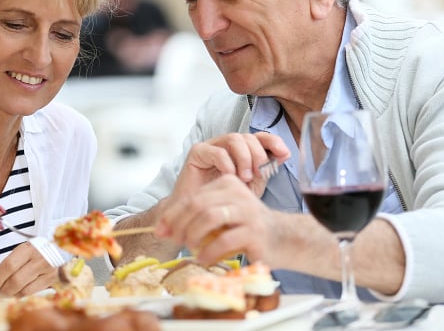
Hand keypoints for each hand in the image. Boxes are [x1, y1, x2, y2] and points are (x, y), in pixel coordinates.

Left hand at [0, 242, 57, 295]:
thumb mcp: (20, 252)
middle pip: (15, 280)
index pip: (8, 265)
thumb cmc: (37, 250)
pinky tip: (13, 293)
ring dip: (8, 294)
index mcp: (29, 248)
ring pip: (23, 290)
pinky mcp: (51, 281)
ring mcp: (47, 272)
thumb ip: (2, 266)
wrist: (61, 249)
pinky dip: (19, 295)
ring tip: (0, 292)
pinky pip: (31, 294)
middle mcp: (39, 260)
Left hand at [156, 174, 293, 267]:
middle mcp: (237, 193)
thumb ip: (198, 216)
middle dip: (179, 224)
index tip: (159, 230)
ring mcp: (248, 211)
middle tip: (173, 240)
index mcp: (227, 184)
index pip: (192, 197)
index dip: (172, 214)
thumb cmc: (247, 228)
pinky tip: (203, 259)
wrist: (284, 239)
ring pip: (210, 217)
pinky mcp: (255, 232)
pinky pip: (225, 240)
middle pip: (198, 205)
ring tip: (189, 248)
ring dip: (193, 235)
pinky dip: (209, 251)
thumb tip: (164, 229)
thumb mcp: (222, 215)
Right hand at [171, 132, 289, 201]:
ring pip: (234, 139)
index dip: (274, 141)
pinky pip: (216, 150)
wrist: (200, 214)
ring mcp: (211, 146)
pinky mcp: (197, 153)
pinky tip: (230, 176)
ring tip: (245, 178)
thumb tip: (284, 154)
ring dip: (244, 158)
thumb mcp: (252, 185)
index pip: (260, 137)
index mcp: (241, 150)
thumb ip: (266, 170)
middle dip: (258, 155)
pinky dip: (227, 163)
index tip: (284, 154)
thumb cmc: (225, 200)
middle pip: (248, 136)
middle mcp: (226, 145)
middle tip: (259, 175)